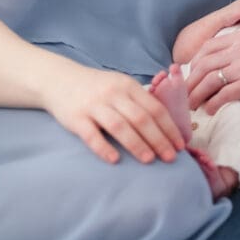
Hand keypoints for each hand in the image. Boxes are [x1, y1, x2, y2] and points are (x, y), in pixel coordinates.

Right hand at [42, 65, 185, 164]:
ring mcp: (93, 105)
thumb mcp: (120, 85)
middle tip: (171, 157)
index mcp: (128, 86)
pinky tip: (115, 160)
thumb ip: (140, 100)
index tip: (180, 144)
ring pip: (119, 126)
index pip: (155, 108)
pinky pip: (91, 135)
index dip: (169, 127)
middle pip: (141, 118)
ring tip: (149, 160)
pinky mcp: (75, 118)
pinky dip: (104, 148)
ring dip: (136, 144)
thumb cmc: (97, 87)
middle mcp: (113, 94)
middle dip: (158, 139)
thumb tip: (167, 123)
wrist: (59, 80)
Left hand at [185, 26, 239, 113]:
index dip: (196, 62)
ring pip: (210, 80)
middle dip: (191, 81)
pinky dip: (213, 104)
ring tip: (191, 106)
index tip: (191, 76)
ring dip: (197, 95)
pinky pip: (224, 94)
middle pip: (205, 64)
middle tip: (184, 95)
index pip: (210, 46)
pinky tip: (210, 110)